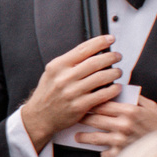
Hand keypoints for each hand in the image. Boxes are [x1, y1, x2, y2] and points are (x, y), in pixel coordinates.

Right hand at [19, 34, 123, 150]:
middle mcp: (64, 78)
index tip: (110, 39)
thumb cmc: (48, 94)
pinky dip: (113, 89)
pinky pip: (102, 95)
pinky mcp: (79, 106)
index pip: (82, 49)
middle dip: (111, 57)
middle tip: (117, 56)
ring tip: (117, 72)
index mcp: (57, 66)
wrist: (39, 116)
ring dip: (114, 73)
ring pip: (101, 77)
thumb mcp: (52, 73)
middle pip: (95, 62)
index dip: (100, 42)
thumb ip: (69, 62)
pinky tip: (115, 87)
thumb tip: (92, 51)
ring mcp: (72, 92)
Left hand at [79, 92, 156, 156]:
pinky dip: (103, 153)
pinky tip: (101, 151)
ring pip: (93, 137)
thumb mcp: (151, 107)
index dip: (89, 102)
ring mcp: (120, 141)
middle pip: (94, 119)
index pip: (101, 103)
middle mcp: (123, 125)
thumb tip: (119, 90)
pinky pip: (104, 154)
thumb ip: (135, 98)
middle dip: (82, 117)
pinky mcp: (121, 154)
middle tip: (75, 117)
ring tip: (78, 136)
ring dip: (83, 136)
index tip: (82, 102)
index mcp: (130, 111)